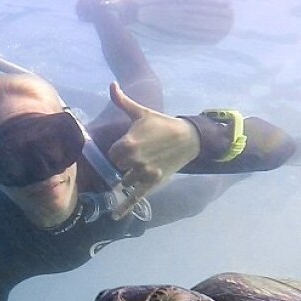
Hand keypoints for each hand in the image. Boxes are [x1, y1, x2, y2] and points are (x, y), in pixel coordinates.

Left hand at [106, 82, 200, 216]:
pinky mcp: (152, 183)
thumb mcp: (141, 112)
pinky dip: (124, 207)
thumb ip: (123, 101)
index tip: (127, 146)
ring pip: (125, 180)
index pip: (112, 153)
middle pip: (117, 167)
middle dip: (123, 163)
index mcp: (128, 143)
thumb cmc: (162, 124)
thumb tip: (111, 85)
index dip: (118, 150)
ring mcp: (144, 173)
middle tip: (135, 156)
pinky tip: (115, 215)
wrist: (188, 138)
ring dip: (127, 178)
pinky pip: (135, 197)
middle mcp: (135, 160)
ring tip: (135, 171)